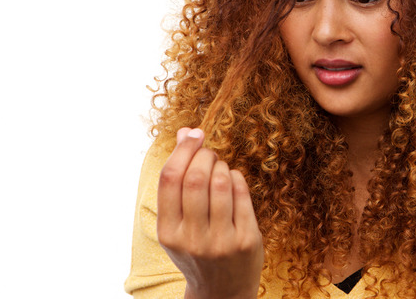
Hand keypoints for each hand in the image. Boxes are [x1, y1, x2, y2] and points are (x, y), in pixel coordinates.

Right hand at [157, 127, 263, 298]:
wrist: (222, 292)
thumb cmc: (197, 249)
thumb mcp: (178, 223)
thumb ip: (177, 181)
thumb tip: (184, 132)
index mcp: (169, 233)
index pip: (170, 179)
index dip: (182, 150)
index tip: (193, 134)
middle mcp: (193, 238)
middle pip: (196, 178)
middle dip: (204, 154)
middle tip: (209, 151)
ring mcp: (221, 241)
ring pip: (221, 183)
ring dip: (222, 165)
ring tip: (220, 168)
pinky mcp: (247, 241)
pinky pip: (242, 194)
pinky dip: (237, 178)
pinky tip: (233, 180)